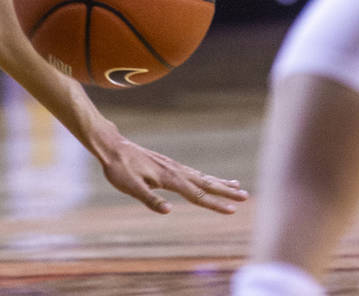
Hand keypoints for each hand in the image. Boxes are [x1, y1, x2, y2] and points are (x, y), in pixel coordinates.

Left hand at [99, 135, 248, 214]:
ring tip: (237, 186)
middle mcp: (175, 171)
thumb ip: (149, 199)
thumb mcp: (130, 187)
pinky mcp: (167, 164)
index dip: (215, 204)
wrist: (111, 146)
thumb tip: (169, 211)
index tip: (233, 211)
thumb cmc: (119, 168)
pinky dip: (206, 177)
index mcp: (169, 179)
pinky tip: (209, 179)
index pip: (197, 195)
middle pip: (206, 183)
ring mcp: (172, 166)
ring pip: (201, 176)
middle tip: (247, 197)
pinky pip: (193, 172)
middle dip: (226, 191)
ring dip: (220, 182)